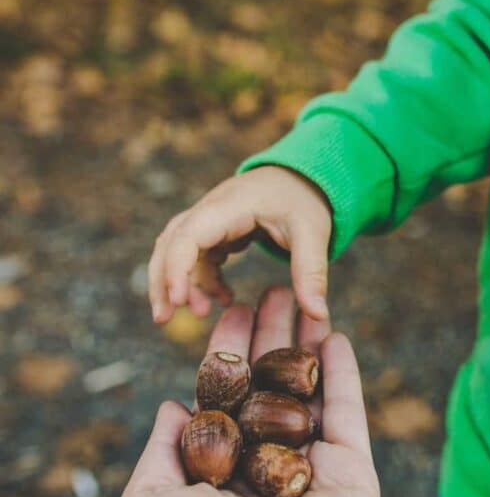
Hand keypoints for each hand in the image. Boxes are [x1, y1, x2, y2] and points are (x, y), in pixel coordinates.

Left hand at [115, 289, 379, 496]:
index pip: (227, 395)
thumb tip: (171, 404)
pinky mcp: (352, 473)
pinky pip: (348, 414)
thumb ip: (158, 453)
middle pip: (271, 384)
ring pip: (310, 390)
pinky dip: (345, 374)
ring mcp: (311, 467)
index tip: (234, 307)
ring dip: (308, 343)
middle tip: (275, 287)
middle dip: (272, 335)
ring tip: (307, 296)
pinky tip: (336, 335)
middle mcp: (266, 463)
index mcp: (220, 470)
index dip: (229, 349)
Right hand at [148, 167, 331, 323]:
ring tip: (197, 314)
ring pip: (176, 250)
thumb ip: (312, 272)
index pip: (189, 235)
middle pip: (170, 242)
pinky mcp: (215, 229)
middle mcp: (212, 208)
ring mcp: (210, 218)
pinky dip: (203, 279)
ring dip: (179, 283)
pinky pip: (197, 256)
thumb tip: (319, 314)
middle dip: (163, 281)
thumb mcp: (313, 234)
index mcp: (232, 205)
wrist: (303, 176)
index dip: (178, 268)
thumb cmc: (305, 200)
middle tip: (164, 319)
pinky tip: (223, 299)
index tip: (180, 302)